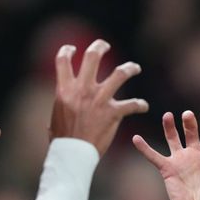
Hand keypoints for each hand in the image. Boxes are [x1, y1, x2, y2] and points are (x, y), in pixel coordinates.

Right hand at [50, 39, 147, 154]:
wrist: (72, 154)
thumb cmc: (62, 140)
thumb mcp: (55, 116)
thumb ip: (62, 104)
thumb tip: (63, 103)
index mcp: (65, 89)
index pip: (63, 61)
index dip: (67, 50)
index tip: (73, 49)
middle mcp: (83, 89)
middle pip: (92, 56)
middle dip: (99, 46)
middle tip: (104, 45)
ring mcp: (100, 99)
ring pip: (120, 73)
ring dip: (130, 68)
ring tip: (135, 68)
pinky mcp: (113, 112)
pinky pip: (132, 105)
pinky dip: (140, 105)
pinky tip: (144, 106)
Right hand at [133, 111, 199, 199]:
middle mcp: (194, 153)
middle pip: (191, 132)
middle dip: (189, 123)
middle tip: (187, 115)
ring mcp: (180, 159)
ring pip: (173, 138)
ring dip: (170, 127)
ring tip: (168, 116)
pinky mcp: (167, 169)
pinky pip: (154, 157)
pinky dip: (145, 148)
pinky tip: (136, 138)